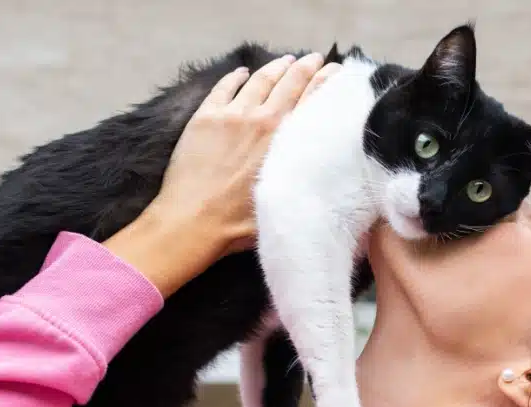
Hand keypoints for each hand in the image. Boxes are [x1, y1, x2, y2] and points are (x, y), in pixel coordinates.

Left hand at [104, 52, 339, 296]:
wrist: (193, 221)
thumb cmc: (240, 223)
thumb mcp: (285, 201)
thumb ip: (304, 179)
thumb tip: (323, 172)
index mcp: (286, 140)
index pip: (313, 99)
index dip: (327, 80)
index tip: (337, 71)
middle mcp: (263, 119)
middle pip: (290, 82)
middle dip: (306, 66)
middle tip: (316, 58)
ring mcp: (232, 114)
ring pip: (259, 80)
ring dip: (275, 67)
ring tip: (286, 60)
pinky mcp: (205, 116)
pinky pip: (225, 87)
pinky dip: (236, 76)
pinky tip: (242, 72)